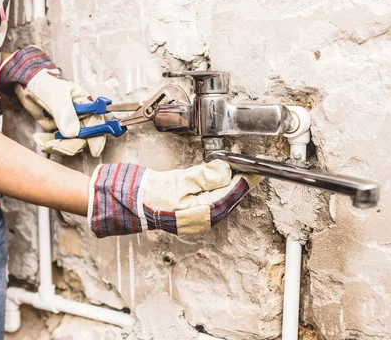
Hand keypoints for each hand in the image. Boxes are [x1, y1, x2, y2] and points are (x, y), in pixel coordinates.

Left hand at [0, 46, 104, 156]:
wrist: (28, 83)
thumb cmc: (46, 83)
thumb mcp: (57, 96)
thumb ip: (66, 113)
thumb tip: (73, 132)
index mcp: (86, 104)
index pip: (97, 123)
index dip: (98, 137)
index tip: (95, 150)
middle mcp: (80, 116)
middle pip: (84, 137)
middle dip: (71, 144)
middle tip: (59, 146)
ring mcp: (68, 123)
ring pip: (69, 142)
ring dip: (57, 145)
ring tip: (45, 141)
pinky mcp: (57, 129)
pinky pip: (56, 142)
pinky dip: (48, 143)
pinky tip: (41, 140)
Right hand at [87, 159, 262, 237]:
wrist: (135, 201)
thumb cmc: (153, 193)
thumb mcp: (179, 181)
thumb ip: (203, 176)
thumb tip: (224, 171)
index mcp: (199, 213)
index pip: (228, 196)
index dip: (244, 183)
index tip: (255, 172)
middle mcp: (202, 220)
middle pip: (228, 200)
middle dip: (241, 185)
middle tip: (253, 171)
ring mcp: (198, 219)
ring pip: (222, 202)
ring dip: (232, 188)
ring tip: (242, 174)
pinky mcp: (194, 215)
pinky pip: (214, 203)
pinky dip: (221, 192)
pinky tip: (224, 183)